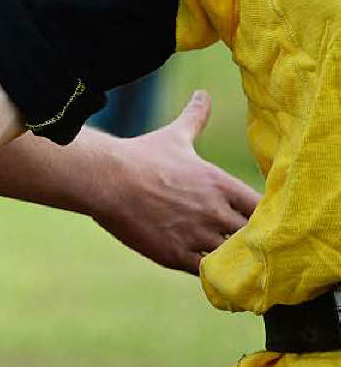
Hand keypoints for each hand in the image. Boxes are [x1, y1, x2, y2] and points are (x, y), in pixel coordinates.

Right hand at [90, 91, 260, 274]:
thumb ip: (195, 117)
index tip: (247, 218)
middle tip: (235, 241)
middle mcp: (214, 210)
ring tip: (220, 258)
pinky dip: (210, 273)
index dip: (259, 216)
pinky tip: (202, 267)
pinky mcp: (175, 254)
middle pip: (252, 236)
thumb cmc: (140, 156)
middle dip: (247, 240)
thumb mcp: (174, 136)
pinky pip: (206, 272)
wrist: (105, 179)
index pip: (261, 208)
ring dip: (229, 259)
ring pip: (230, 258)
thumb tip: (202, 93)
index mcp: (220, 183)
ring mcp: (196, 234)